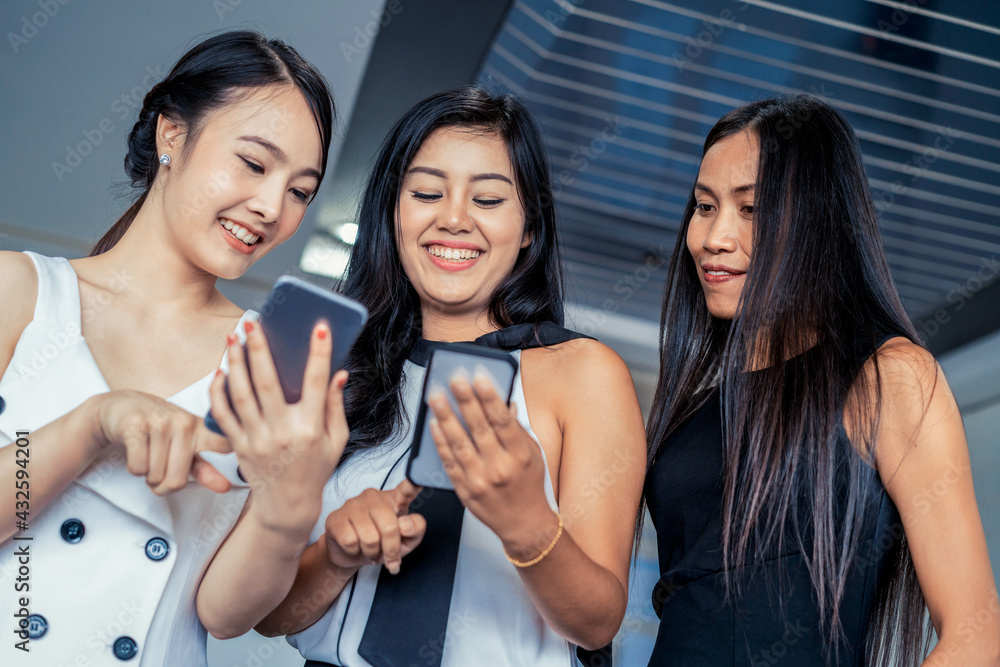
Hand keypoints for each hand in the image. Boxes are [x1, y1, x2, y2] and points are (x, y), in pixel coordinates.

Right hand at [91, 390, 232, 494]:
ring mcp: (160, 422)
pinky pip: (137, 468)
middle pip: (177, 481)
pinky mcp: (135, 425)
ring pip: (154, 476)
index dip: (233, 455)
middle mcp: (183, 423)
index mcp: (200, 429)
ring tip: (147, 457)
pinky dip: (134, 468)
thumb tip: (226, 488)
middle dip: (162, 486)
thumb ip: (204, 468)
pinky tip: (136, 450)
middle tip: (158, 473)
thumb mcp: (184, 446)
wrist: (120, 407)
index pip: (225, 445)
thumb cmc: (156, 429)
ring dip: (147, 476)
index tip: (236, 472)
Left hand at [209, 321, 348, 535]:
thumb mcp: (337, 440)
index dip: (319, 354)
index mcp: (310, 429)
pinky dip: (218, 391)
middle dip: (259, 350)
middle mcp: (281, 433)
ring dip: (235, 363)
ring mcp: (256, 439)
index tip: (320, 328)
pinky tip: (220, 372)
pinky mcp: (238, 445)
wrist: (287, 505)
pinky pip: (223, 414)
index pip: (315, 384)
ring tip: (233, 339)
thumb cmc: (314, 470)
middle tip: (253, 324)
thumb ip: (335, 406)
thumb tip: (339, 374)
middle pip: (267, 384)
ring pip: (240, 395)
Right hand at [323, 479, 426, 573]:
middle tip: (387, 557)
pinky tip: (354, 546)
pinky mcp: (336, 517)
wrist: (350, 554)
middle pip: (390, 527)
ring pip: (370, 538)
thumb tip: (404, 525)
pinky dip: (355, 552)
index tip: (420, 479)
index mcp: (395, 499)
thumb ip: (415, 530)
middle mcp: (374, 496)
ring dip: (372, 553)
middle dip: (390, 550)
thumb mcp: (406, 542)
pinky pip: (350, 541)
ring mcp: (353, 504)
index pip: (407, 488)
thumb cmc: (381, 544)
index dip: (415, 483)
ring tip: (370, 551)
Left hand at [428, 375, 556, 559]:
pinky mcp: (465, 490)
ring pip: (459, 443)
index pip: (502, 420)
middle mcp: (500, 466)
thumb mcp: (533, 454)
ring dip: (446, 417)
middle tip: (453, 379)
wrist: (524, 524)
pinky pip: (449, 462)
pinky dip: (440, 442)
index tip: (479, 377)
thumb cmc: (528, 486)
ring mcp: (480, 479)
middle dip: (465, 401)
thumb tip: (504, 402)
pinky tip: (434, 425)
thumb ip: (517, 429)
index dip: (489, 397)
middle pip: (479, 428)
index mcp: (520, 454)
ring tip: (436, 397)